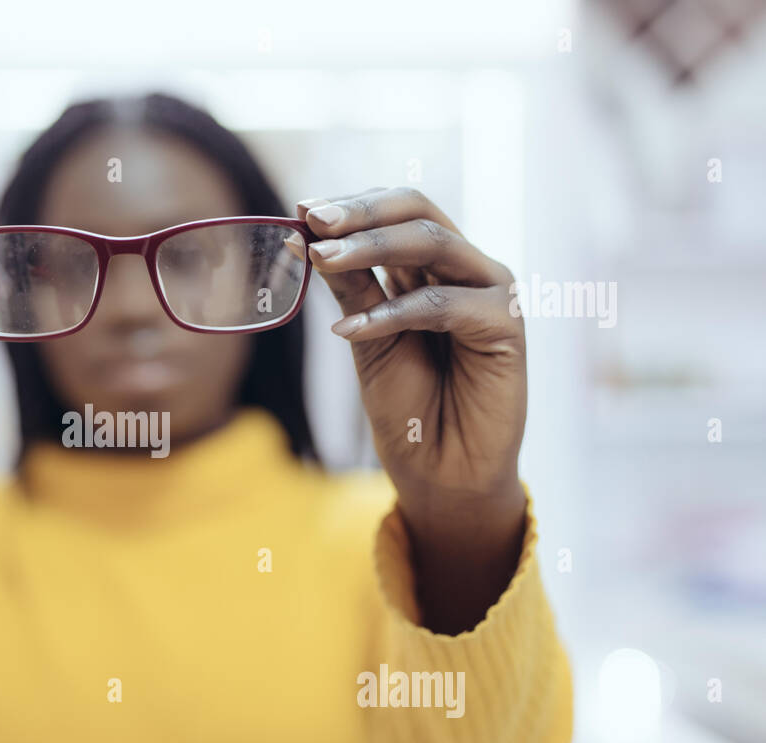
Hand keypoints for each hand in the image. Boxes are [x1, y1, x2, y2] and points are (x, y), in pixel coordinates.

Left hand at [299, 187, 527, 630]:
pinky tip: (349, 330)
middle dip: (361, 214)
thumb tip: (304, 237)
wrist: (440, 472)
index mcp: (433, 267)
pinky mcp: (505, 327)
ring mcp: (490, 293)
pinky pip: (444, 304)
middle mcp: (466, 269)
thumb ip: (349, 287)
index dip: (351, 206)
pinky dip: (393, 312)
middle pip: (417, 213)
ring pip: (432, 244)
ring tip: (320, 258)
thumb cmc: (406, 405)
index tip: (301, 211)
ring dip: (370, 248)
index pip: (396, 211)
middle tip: (313, 219)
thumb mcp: (365, 338)